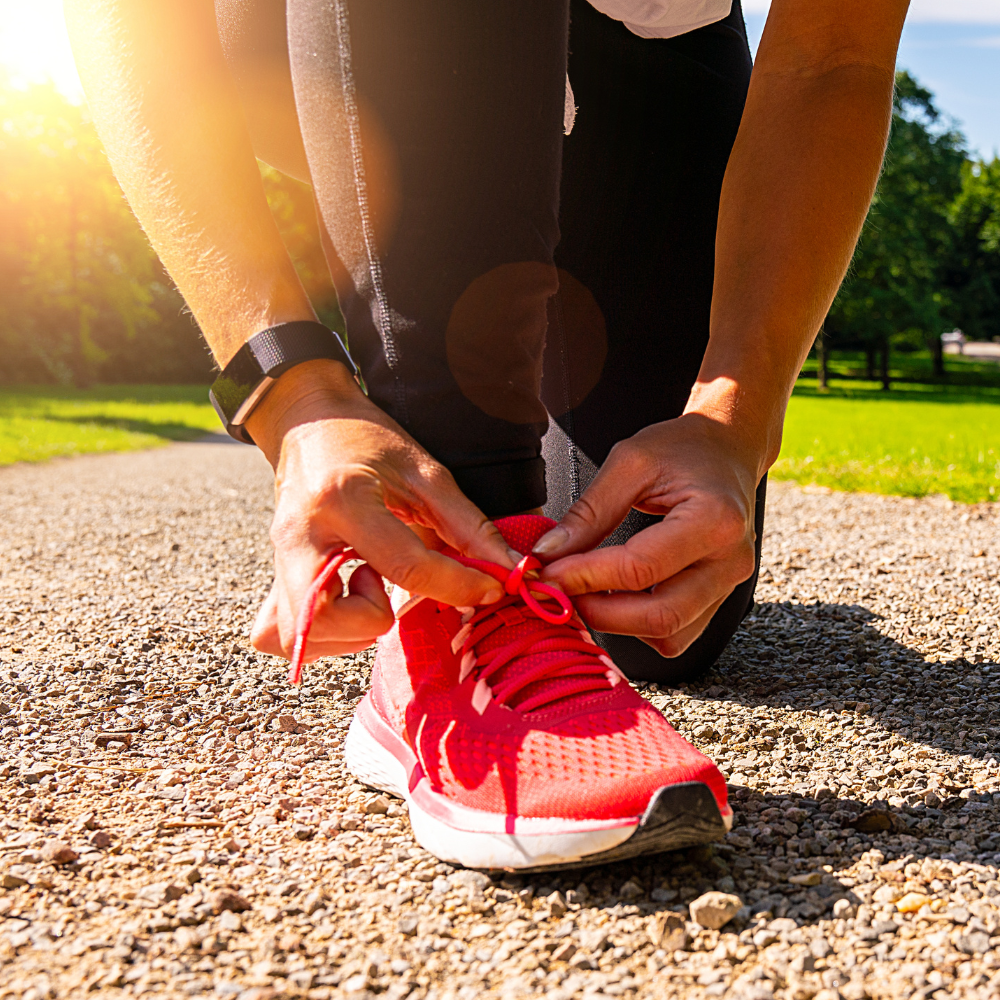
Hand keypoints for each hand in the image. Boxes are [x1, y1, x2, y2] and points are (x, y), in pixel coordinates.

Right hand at [246, 360, 514, 661]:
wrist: (306, 420)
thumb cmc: (365, 439)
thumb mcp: (423, 470)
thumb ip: (467, 524)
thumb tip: (507, 569)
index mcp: (343, 500)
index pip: (406, 567)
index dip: (457, 586)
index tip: (487, 588)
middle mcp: (300, 536)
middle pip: (327, 618)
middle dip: (372, 621)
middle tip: (387, 588)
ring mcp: (279, 560)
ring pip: (301, 637)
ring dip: (349, 630)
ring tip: (369, 585)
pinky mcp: (271, 576)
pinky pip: (282, 636)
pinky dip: (324, 635)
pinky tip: (347, 602)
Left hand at [534, 414, 758, 656]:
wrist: (727, 449)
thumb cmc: (683, 448)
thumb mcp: (630, 462)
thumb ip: (588, 512)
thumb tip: (549, 553)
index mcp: (714, 519)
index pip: (640, 568)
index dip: (586, 577)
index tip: (546, 574)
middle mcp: (729, 560)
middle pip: (660, 616)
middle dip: (599, 612)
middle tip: (559, 592)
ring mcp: (729, 583)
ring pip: (670, 635)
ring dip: (619, 625)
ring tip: (584, 594)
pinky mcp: (719, 597)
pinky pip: (678, 634)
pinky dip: (640, 627)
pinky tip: (616, 599)